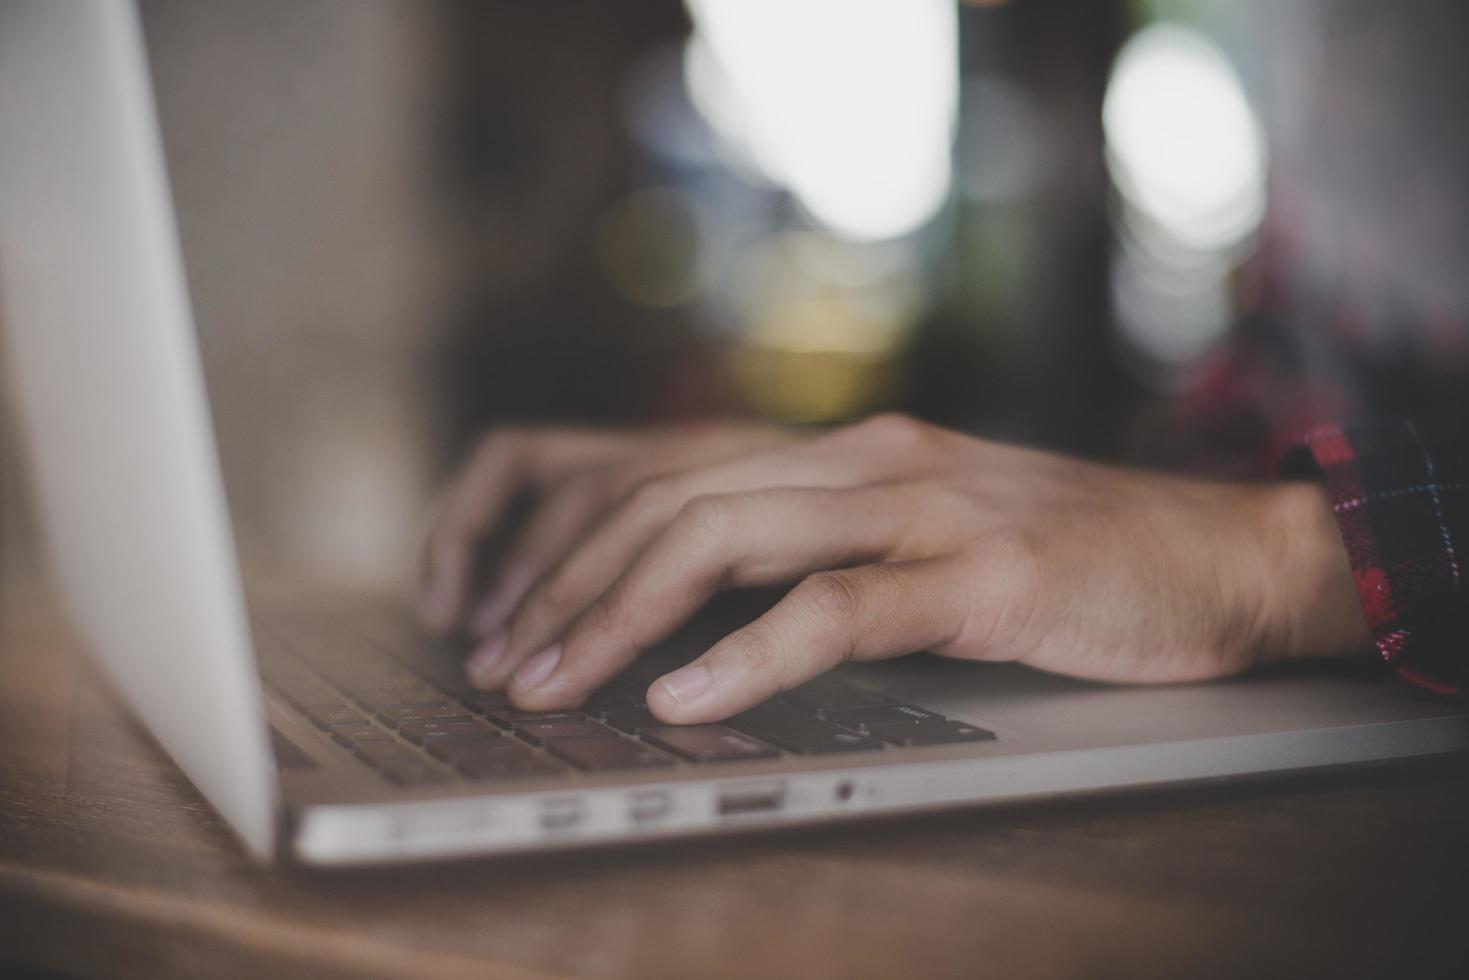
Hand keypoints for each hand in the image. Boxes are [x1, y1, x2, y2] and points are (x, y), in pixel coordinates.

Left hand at [421, 413, 1370, 723]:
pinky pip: (841, 607)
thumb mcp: (917, 541)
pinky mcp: (981, 572)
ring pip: (726, 536)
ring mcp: (921, 507)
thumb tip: (690, 620)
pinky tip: (686, 698)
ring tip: (550, 681)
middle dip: (562, 584)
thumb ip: (815, 555)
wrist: (1222, 551)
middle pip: (666, 500)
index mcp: (836, 454)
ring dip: (620, 613)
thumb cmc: (1063, 561)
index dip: (560, 535)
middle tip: (495, 662)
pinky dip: (752, 654)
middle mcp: (861, 460)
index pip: (657, 470)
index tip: (499, 610)